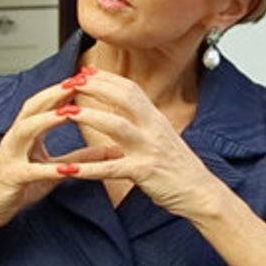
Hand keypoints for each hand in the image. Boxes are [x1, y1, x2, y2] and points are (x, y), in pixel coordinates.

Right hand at [0, 75, 118, 228]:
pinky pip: (30, 171)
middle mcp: (15, 139)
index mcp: (25, 134)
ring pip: (26, 130)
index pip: (42, 104)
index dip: (62, 89)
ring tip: (71, 112)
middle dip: (55, 93)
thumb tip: (109, 149)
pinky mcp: (10, 177)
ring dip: (48, 119)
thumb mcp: (53, 170)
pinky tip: (67, 170)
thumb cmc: (18, 187)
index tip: (84, 77)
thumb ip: (78, 158)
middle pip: (32, 108)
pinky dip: (48, 169)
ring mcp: (10, 156)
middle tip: (78, 82)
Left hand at [67, 70, 222, 216]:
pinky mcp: (143, 172)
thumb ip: (141, 124)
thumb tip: (120, 111)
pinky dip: (88, 168)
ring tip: (65, 113)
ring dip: (89, 117)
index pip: (130, 88)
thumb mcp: (161, 138)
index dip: (107, 78)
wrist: (201, 193)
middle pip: (123, 97)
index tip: (85, 71)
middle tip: (69, 83)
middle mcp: (153, 129)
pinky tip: (67, 169)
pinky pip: (111, 168)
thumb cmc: (178, 168)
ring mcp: (149, 149)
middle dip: (95, 87)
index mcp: (155, 119)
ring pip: (116, 125)